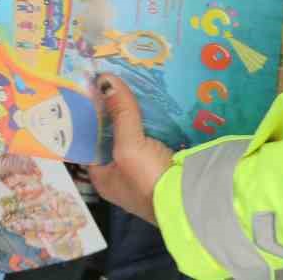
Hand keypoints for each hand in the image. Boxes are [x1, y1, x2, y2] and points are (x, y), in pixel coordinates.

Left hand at [87, 74, 175, 224]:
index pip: (88, 142)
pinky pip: (156, 138)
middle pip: (113, 137)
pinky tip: (156, 102)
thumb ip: (119, 114)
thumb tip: (105, 79)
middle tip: (113, 82)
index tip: (90, 90)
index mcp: (104, 177)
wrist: (193, 203)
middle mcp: (122, 176)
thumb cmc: (150, 181)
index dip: (88, 118)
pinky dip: (156, 123)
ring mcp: (145, 171)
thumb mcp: (129, 146)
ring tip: (132, 85)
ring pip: (136, 136)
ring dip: (136, 116)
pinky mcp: (167, 165)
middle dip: (115, 113)